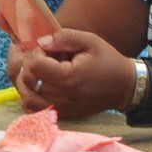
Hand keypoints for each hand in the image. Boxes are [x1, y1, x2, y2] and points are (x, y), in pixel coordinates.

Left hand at [16, 29, 138, 119]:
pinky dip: (31, 98)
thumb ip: (64, 37)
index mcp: (69, 77)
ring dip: (28, 82)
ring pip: (27, 97)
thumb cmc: (108, 61)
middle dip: (32, 66)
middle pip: (28, 81)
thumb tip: (41, 41)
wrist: (124, 87)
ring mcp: (61, 108)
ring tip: (40, 72)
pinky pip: (34, 110)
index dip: (37, 53)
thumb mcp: (90, 41)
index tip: (50, 49)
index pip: (34, 65)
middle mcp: (62, 96)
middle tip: (46, 59)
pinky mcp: (62, 114)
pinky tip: (40, 87)